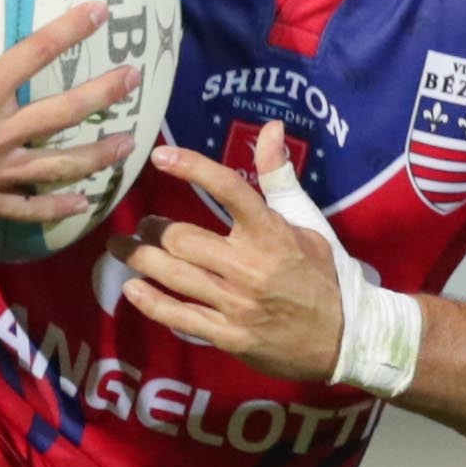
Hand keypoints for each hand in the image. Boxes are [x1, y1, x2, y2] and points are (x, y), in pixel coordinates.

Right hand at [0, 0, 123, 223]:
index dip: (73, 29)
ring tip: (127, 142)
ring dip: (96, 155)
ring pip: (57, 165)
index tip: (101, 12)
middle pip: (63, 112)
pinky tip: (83, 202)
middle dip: (104, 93)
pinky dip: (56, 208)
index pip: (37, 52)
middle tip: (134, 79)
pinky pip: (26, 208)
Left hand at [120, 134, 354, 380]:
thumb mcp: (308, 222)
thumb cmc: (323, 275)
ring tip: (121, 248)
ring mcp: (237, 305)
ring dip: (138, 258)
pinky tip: (131, 288)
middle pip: (183, 239)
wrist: (344, 339)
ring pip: (174, 275)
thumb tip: (272, 128)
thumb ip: (280, 177)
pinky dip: (149, 301)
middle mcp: (251, 267)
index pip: (229, 190)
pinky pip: (179, 316)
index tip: (161, 156)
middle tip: (141, 225)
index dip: (193, 168)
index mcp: (272, 234)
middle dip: (153, 229)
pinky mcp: (228, 336)